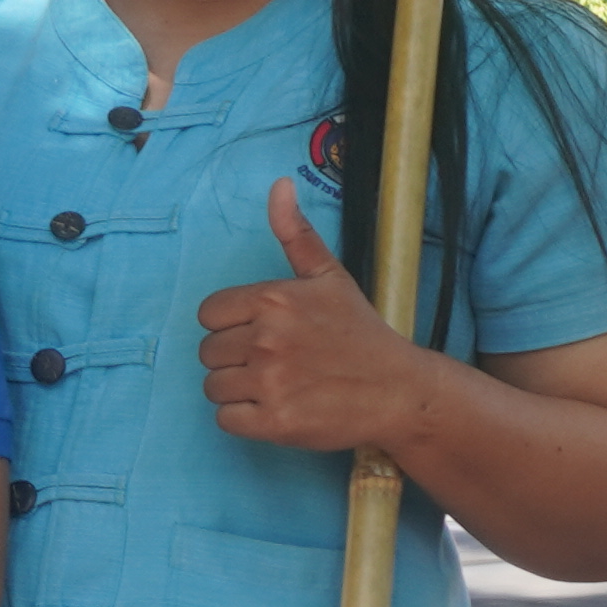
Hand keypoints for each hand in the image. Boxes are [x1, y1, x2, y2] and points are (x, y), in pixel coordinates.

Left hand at [197, 177, 434, 451]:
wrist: (398, 390)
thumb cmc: (361, 333)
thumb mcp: (330, 277)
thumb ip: (296, 234)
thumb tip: (279, 184)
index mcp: (273, 299)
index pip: (208, 313)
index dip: (230, 326)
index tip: (261, 334)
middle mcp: (267, 338)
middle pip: (208, 352)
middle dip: (235, 359)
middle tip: (274, 363)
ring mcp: (269, 382)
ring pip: (213, 387)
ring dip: (238, 390)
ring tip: (276, 386)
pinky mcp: (274, 422)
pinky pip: (225, 419)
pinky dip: (244, 419)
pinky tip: (275, 409)